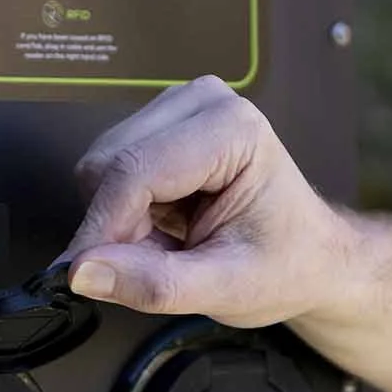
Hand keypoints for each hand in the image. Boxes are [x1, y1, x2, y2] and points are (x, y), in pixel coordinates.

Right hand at [64, 76, 347, 326]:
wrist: (308, 256)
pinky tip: (162, 225)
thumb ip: (155, 283)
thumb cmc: (283, 265)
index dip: (103, 228)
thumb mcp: (225, 289)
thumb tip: (83, 274)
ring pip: (100, 166)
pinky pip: (107, 170)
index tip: (86, 276)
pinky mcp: (159, 125)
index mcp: (232, 129)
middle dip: (115, 225)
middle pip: (108, 163)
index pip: (134, 171)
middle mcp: (202, 102)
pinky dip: (122, 211)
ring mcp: (177, 108)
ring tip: (169, 243)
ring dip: (118, 219)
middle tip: (157, 262)